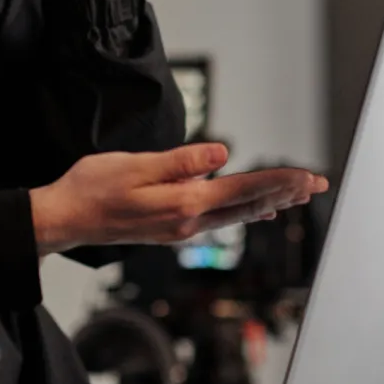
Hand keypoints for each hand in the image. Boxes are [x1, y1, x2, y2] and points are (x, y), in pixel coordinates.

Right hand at [29, 142, 327, 255]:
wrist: (64, 220)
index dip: (279, 181)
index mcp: (183, 203)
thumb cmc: (92, 188)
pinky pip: (220, 220)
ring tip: (298, 194)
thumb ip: (181, 161)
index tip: (308, 176)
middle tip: (319, 183)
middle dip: (286, 193)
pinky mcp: (172, 229)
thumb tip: (222, 154)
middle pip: (248, 205)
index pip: (243, 190)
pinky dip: (245, 211)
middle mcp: (188, 222)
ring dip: (270, 201)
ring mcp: (181, 229)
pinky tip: (256, 211)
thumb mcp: (135, 165)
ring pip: (237, 214)